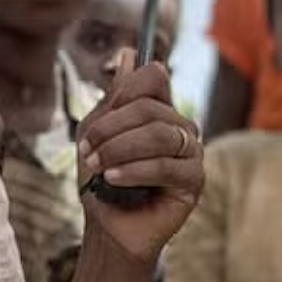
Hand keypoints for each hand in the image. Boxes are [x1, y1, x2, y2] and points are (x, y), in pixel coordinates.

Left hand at [76, 50, 202, 267]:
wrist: (108, 228)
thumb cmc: (103, 182)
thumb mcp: (98, 133)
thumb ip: (115, 96)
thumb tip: (129, 53)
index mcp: (160, 110)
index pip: (153, 78)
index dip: (122, 93)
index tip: (94, 123)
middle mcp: (181, 126)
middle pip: (150, 107)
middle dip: (111, 128)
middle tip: (85, 150)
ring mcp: (192, 152)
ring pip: (159, 134)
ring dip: (119, 149)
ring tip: (96, 166)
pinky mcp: (195, 180)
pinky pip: (166, 165)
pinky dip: (134, 171)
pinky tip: (113, 179)